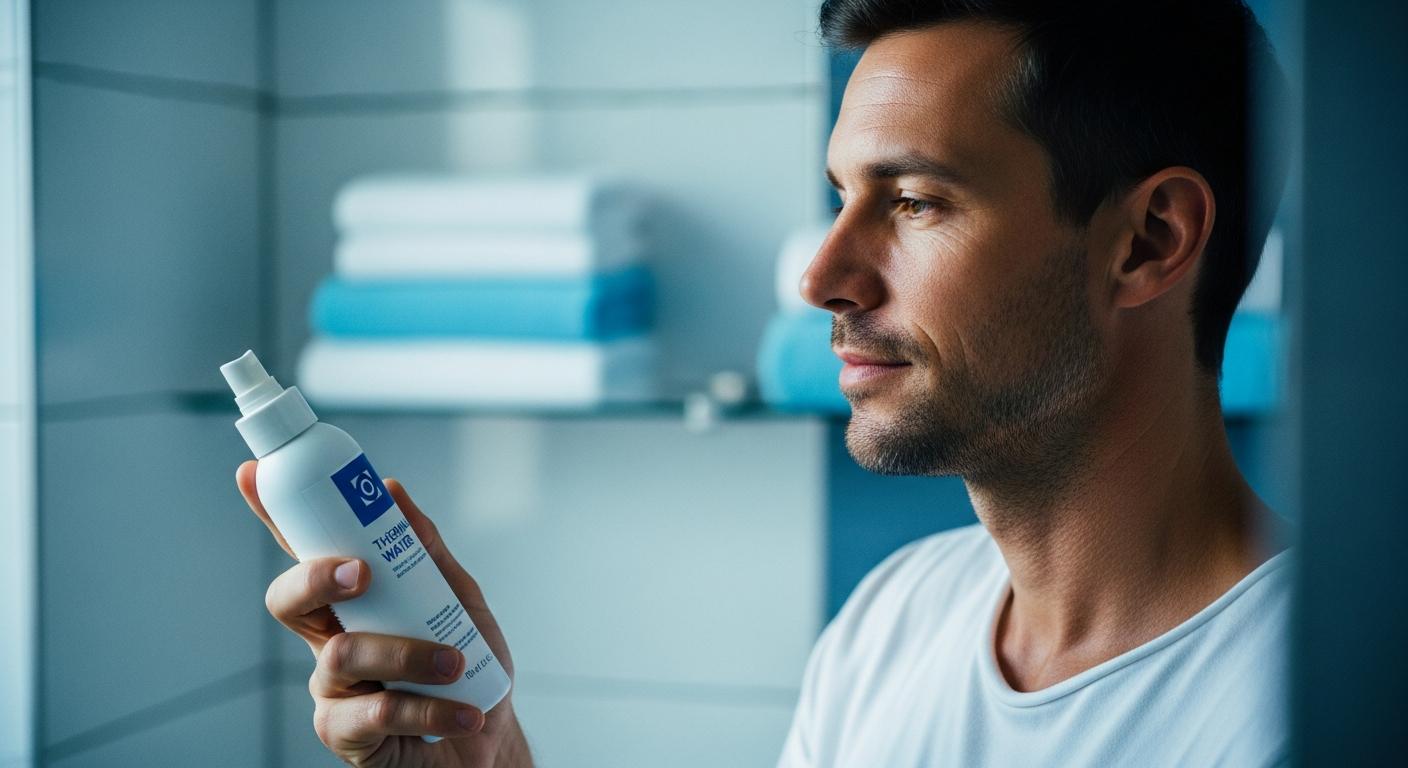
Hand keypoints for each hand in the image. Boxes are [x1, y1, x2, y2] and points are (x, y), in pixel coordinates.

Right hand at [237, 461, 533, 767]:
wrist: (491, 743)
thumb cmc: (468, 671)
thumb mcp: (458, 600)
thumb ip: (425, 551)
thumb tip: (392, 491)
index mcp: (352, 603)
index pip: (305, 553)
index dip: (272, 517)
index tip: (250, 475)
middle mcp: (332, 642)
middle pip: (288, 601)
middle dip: (315, 577)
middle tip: (363, 572)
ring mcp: (334, 691)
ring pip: (342, 655)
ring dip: (408, 653)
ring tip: (456, 664)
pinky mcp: (347, 736)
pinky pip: (370, 713)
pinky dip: (424, 708)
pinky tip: (460, 712)